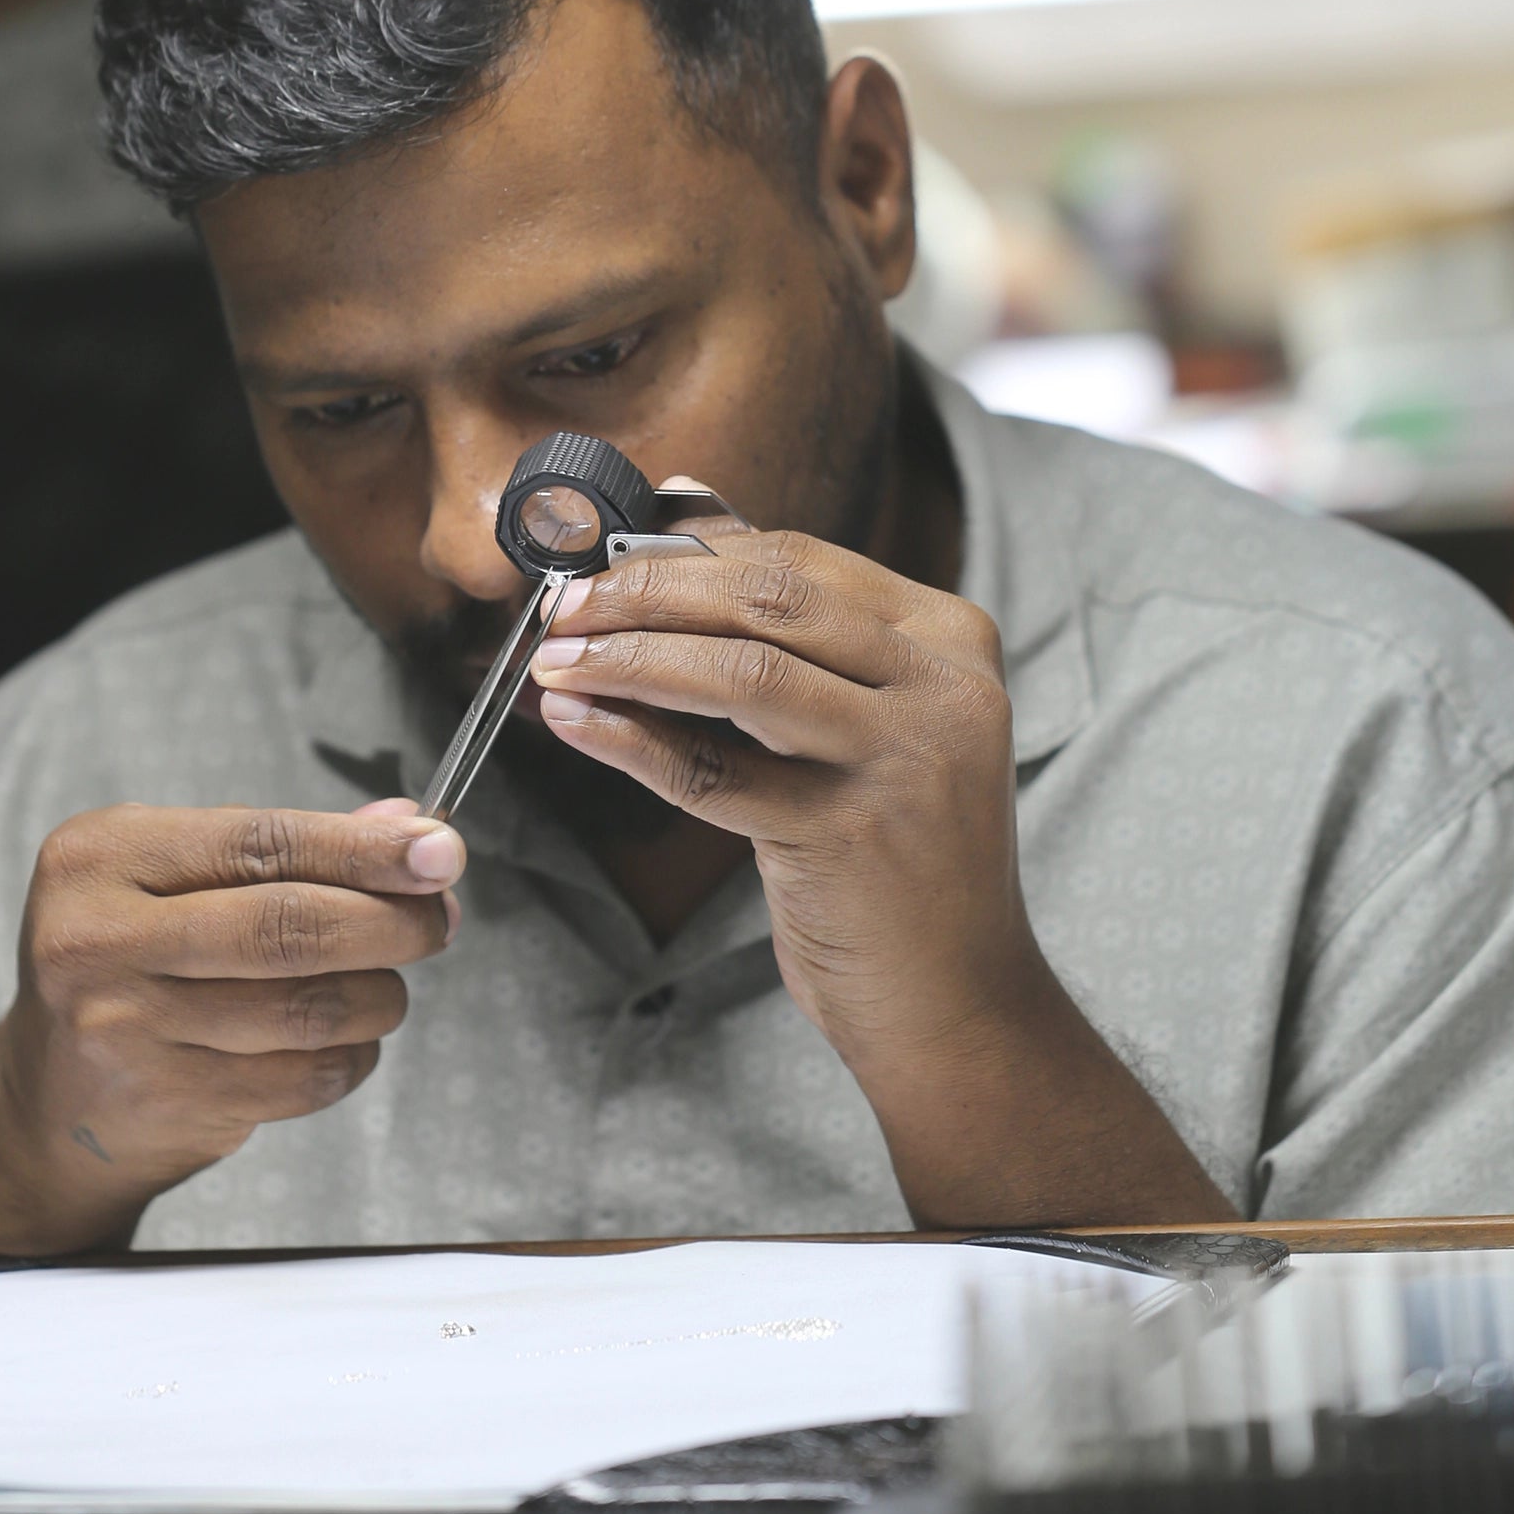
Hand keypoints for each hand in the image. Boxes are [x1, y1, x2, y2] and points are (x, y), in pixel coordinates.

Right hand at [0, 798, 462, 1254]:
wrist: (51, 1102)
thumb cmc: (136, 964)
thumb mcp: (181, 879)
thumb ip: (289, 849)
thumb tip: (410, 824)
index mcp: (101, 855)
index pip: (261, 842)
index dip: (364, 848)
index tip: (441, 852)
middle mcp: (96, 938)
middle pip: (288, 925)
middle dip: (392, 922)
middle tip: (439, 922)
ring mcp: (122, 1029)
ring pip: (308, 1009)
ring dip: (379, 997)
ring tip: (385, 987)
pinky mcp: (161, 1104)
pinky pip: (303, 1078)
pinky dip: (350, 1059)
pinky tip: (342, 1044)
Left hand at [531, 527, 1023, 1072]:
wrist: (958, 1000)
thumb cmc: (895, 852)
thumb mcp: (868, 722)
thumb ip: (789, 631)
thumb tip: (680, 513)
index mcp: (948, 637)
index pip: (796, 558)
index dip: (682, 552)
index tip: (598, 563)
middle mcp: (941, 685)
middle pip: (765, 599)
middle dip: (645, 593)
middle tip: (561, 608)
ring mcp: (904, 759)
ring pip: (741, 670)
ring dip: (628, 657)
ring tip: (555, 662)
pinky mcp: (850, 835)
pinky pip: (713, 771)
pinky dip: (631, 739)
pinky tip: (579, 723)